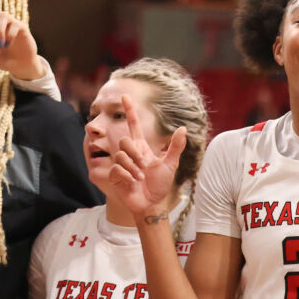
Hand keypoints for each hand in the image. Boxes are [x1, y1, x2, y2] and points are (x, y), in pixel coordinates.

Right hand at [108, 94, 185, 219]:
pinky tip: (132, 183)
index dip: (130, 111)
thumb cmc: (160, 184)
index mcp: (142, 148)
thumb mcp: (170, 164)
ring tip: (140, 178)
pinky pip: (118, 169)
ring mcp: (121, 164)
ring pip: (121, 156)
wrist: (151, 202)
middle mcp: (130, 154)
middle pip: (124, 141)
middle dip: (135, 155)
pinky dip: (128, 177)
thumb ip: (175, 147)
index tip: (125, 96)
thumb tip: (183, 129)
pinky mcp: (114, 175)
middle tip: (144, 168)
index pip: (133, 126)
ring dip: (134, 169)